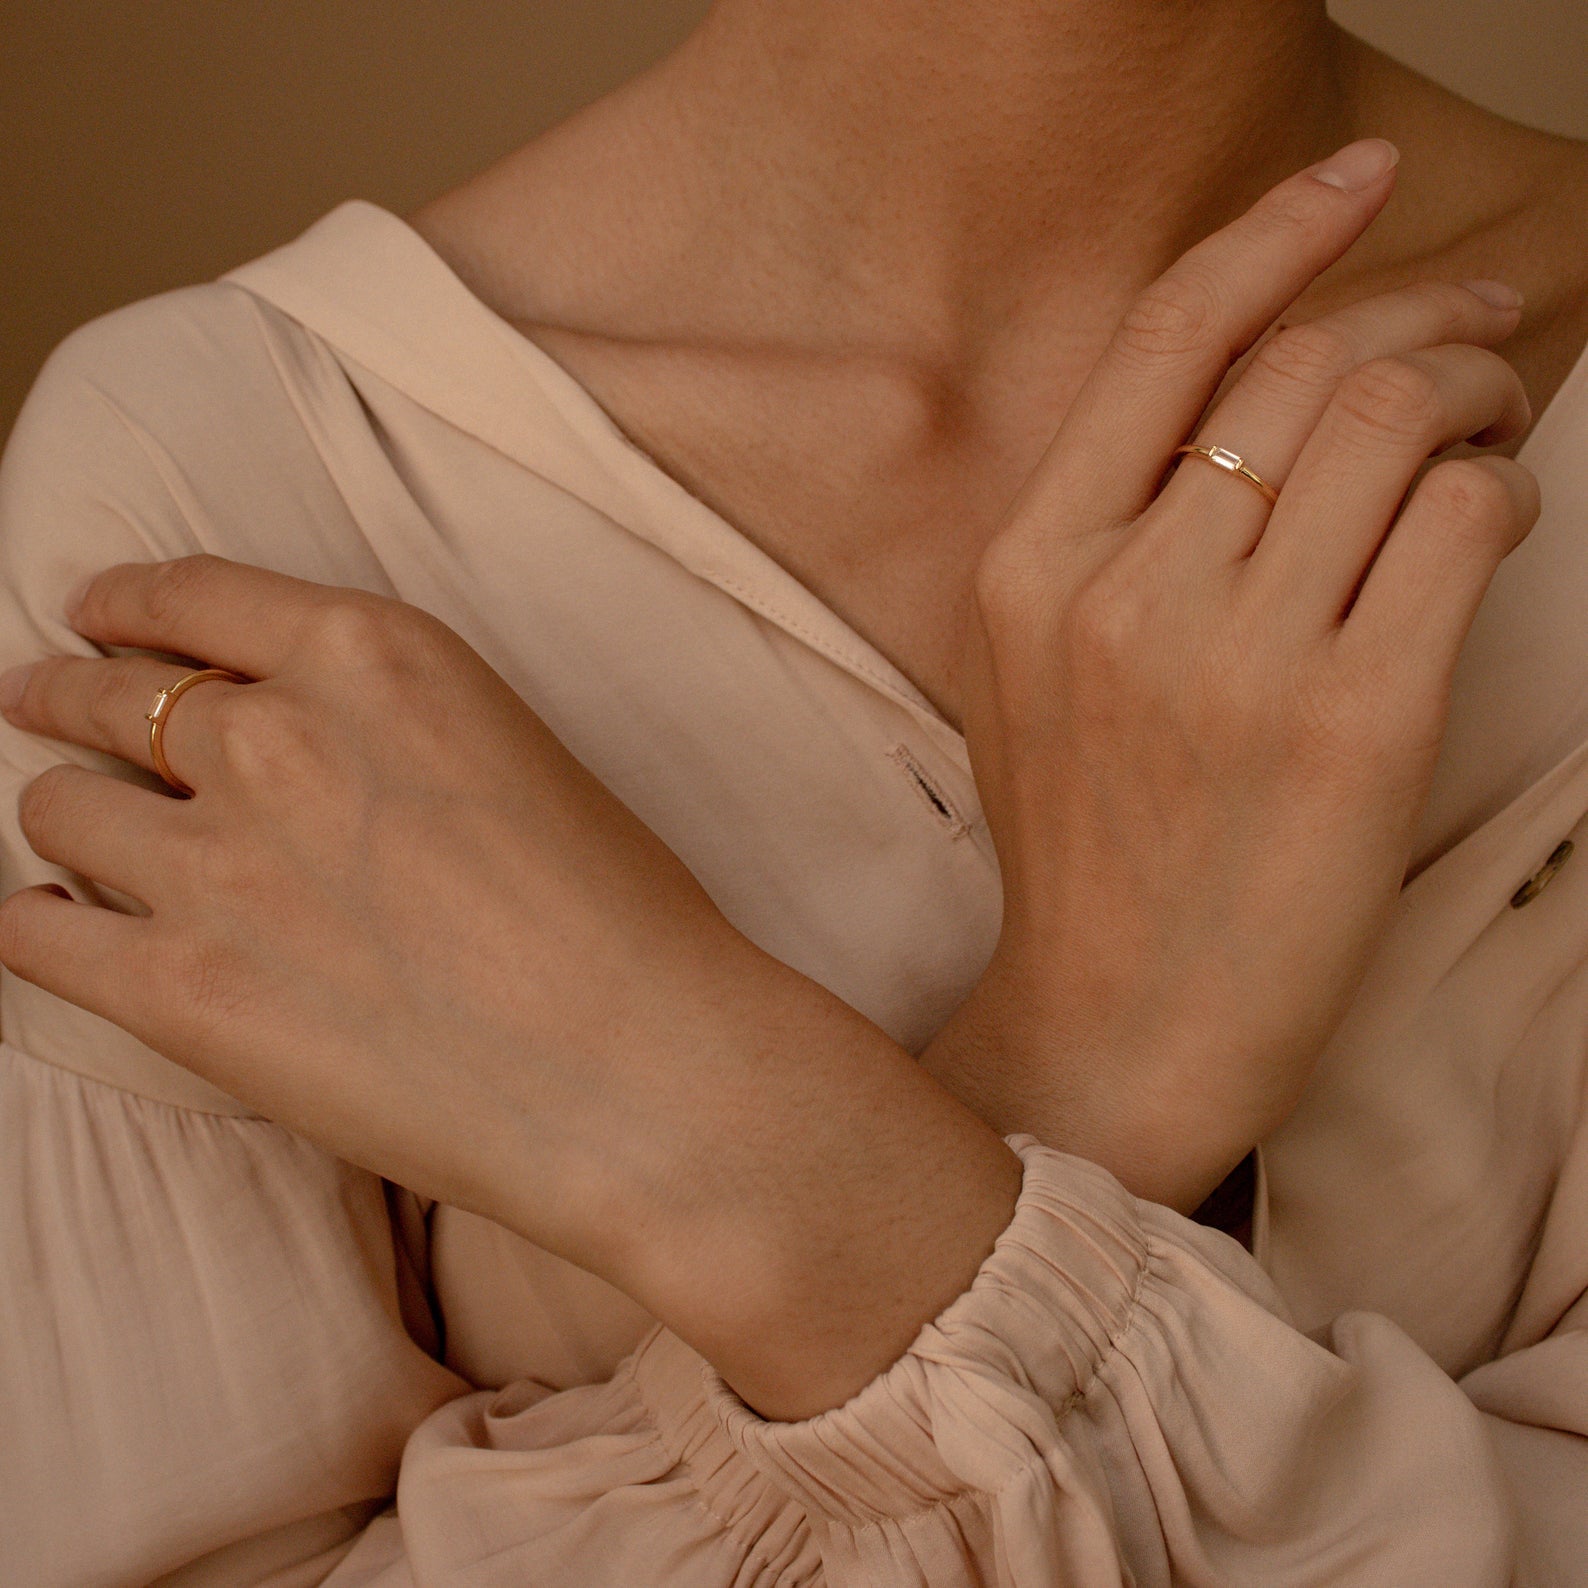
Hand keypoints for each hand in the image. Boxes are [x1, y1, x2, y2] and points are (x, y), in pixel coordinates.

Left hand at [0, 557, 1019, 1417]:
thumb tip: (308, 747)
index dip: (124, 601)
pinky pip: (32, 932)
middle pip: (109, 693)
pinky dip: (32, 917)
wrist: (642, 1068)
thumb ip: (388, 724)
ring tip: (81, 833)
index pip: (194, 594)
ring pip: (59, 803)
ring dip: (65, 809)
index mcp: (376, 656)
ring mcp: (216, 865)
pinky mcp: (181, 992)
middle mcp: (276, 738)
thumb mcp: (515, 749)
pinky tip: (53, 921)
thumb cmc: (622, 917)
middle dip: (66, 694)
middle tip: (46, 703)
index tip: (96, 616)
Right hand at [921, 140, 1540, 1213]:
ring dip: (1476, 384)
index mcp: (1030, 565)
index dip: (1275, 232)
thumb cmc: (1086, 849)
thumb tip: (1244, 407)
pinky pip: (1462, 521)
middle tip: (1477, 323)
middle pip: (1302, 362)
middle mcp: (1124, 590)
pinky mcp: (1353, 722)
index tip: (1359, 177)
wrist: (1116, 1018)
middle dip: (1418, 312)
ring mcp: (1235, 657)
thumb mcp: (1031, 676)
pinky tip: (1493, 509)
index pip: (1165, 338)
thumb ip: (1100, 538)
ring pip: (1393, 419)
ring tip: (1494, 411)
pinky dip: (1501, 485)